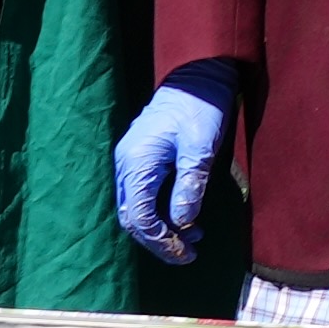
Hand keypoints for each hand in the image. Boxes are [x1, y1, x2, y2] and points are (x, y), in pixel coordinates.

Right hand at [108, 70, 240, 261]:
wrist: (199, 74)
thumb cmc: (201, 107)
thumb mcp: (200, 148)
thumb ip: (189, 186)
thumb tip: (182, 223)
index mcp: (137, 162)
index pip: (139, 216)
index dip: (160, 240)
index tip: (184, 252)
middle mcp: (127, 164)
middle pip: (133, 216)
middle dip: (159, 239)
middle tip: (188, 253)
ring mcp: (132, 161)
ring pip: (137, 208)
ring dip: (162, 227)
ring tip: (194, 238)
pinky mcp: (142, 158)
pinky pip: (144, 194)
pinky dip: (162, 211)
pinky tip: (186, 218)